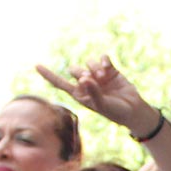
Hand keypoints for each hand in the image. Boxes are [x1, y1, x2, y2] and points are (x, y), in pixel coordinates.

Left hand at [36, 55, 160, 136]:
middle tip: (91, 79)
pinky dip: (104, 60)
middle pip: (74, 70)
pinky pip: (102, 58)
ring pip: (88, 63)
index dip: (49, 75)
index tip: (36, 65)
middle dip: (80, 72)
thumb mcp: (103, 106)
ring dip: (94, 67)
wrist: (133, 109)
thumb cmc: (116, 112)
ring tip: (103, 76)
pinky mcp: (110, 70)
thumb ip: (93, 93)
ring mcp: (98, 76)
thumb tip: (83, 78)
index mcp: (80, 95)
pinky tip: (108, 67)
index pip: (61, 84)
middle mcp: (87, 84)